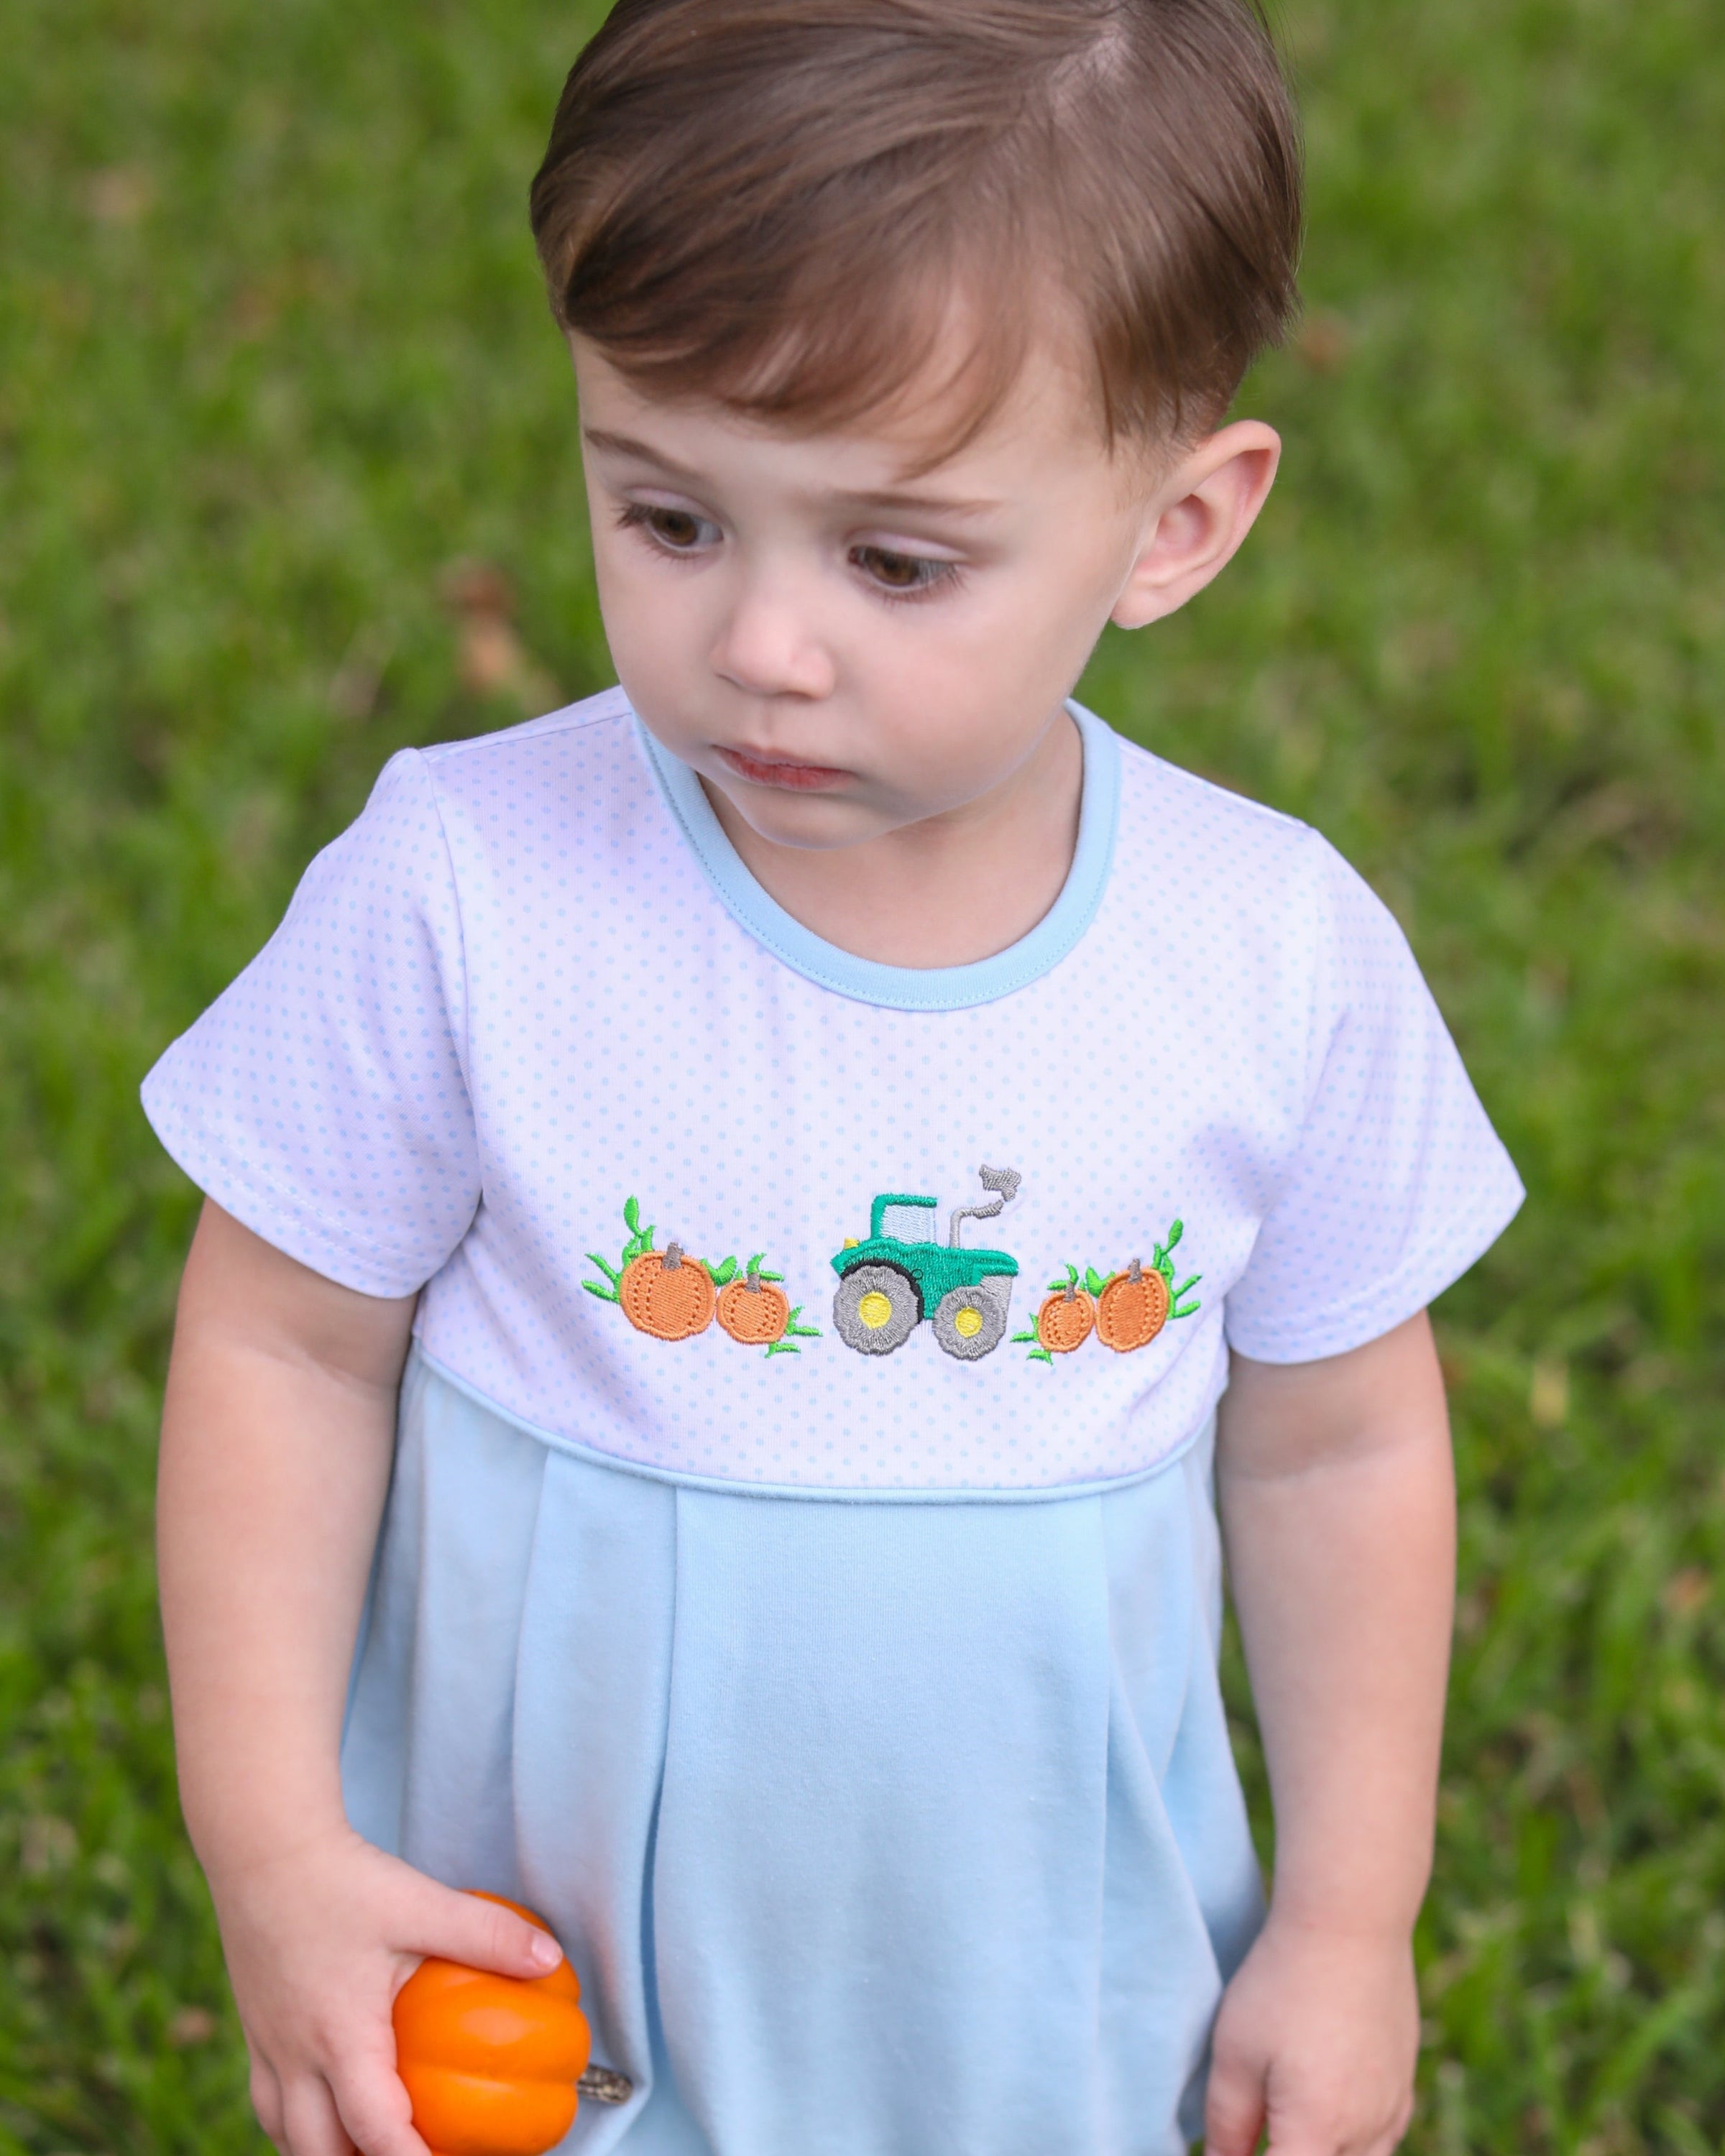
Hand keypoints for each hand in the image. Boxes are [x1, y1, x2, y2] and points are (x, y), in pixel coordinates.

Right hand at [205, 1823, 564, 2155]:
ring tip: (370, 2146)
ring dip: (328, 2152)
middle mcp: (296, 2057)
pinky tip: (328, 2113)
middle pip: (320, 2153)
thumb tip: (550, 1959)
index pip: (375, 2130)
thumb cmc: (341, 1879)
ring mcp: (268, 2050)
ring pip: (288, 2138)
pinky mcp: (254, 2034)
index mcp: (340, 2036)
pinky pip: (271, 2107)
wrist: (260, 1848)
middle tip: (414, 2155)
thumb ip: (486, 1934)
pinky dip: (300, 2126)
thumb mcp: (420, 1903)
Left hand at [1204, 1915, 1419, 2155]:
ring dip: (1322, 2152)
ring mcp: (1391, 2111)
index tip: (1235, 2146)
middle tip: (1262, 2128)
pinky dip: (1354, 2145)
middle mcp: (1364, 2133)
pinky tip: (1327, 2113)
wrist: (1350, 1923)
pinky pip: (1383, 2142)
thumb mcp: (1235, 2052)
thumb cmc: (1283, 1983)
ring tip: (1290, 2124)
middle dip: (1289, 2154)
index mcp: (1316, 2132)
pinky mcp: (1403, 2085)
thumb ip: (1229, 2122)